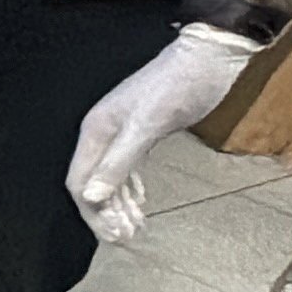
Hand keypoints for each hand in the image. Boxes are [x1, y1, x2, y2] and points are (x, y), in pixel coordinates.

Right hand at [68, 23, 263, 241]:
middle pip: (93, 184)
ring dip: (120, 205)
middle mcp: (104, 133)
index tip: (114, 233)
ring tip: (135, 226)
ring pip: (110, 178)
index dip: (94, 211)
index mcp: (97, 130)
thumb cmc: (181, 85)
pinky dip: (130, 189)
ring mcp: (122, 132)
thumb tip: (91, 197)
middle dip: (107, 213)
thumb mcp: (149, 124)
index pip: (81, 181)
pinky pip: (126, 168)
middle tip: (126, 236)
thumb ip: (119, 162)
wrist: (211, 55)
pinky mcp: (142, 132)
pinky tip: (139, 202)